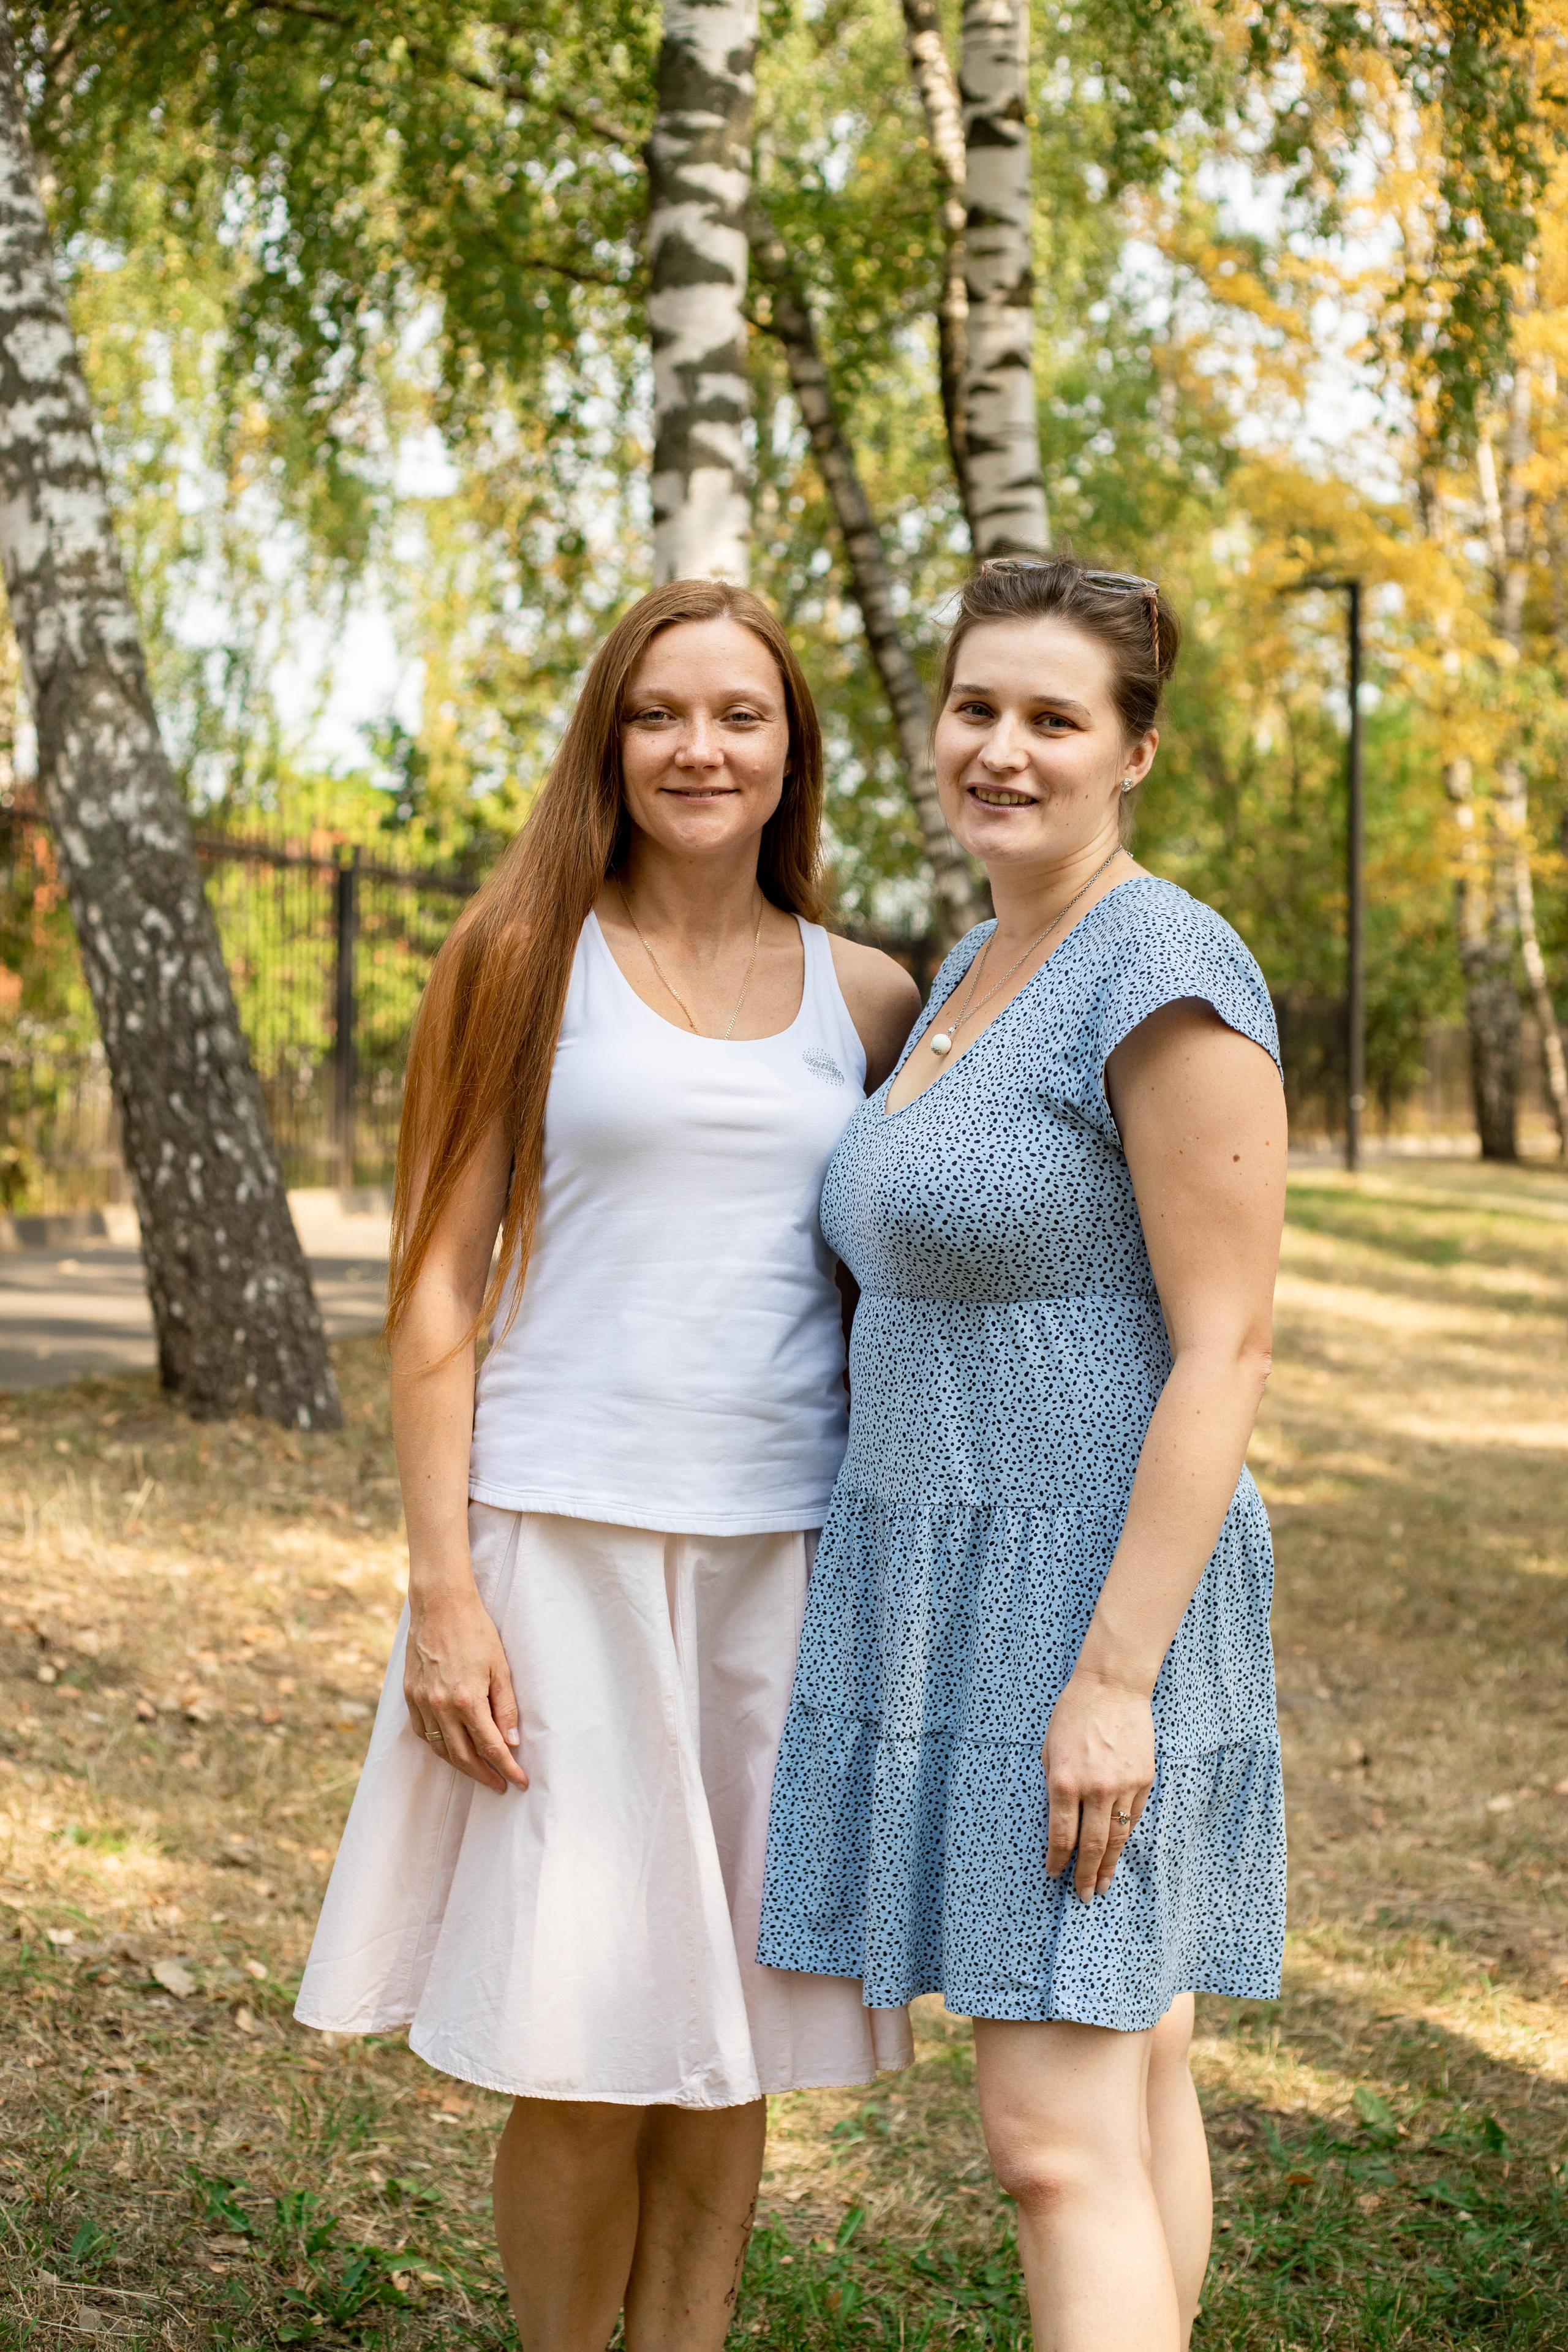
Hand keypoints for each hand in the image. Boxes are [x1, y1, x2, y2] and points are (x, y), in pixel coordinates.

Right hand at [404, 1579, 526, 1793]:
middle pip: (463, 1756)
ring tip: (479, 1772)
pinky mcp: (410, 1694)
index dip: (507, 1768)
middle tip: (500, 1785)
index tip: (520, 1782)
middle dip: (484, 1775)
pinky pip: (423, 1732)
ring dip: (460, 1766)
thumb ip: (505, 1707)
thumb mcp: (500, 1666)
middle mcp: (441, 1706)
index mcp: (467, 1699)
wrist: (440, 1604)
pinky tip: (451, 1749)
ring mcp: (421, 1701)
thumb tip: (511, 1742)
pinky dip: (438, 1746)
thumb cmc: (476, 1630)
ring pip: (440, 1749)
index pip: (491, 1747)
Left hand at [1042, 1670, 1154, 1902]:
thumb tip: (1061, 1822)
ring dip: (1108, 1865)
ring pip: (1117, 1837)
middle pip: (1091, 1846)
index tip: (1054, 1873)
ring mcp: (1123, 1786)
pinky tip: (1117, 1850)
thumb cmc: (1073, 1714)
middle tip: (1083, 1896)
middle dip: (1085, 1875)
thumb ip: (1055, 1787)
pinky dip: (1124, 1836)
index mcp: (1064, 1782)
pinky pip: (1133, 1817)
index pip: (1061, 1835)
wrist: (1112, 1687)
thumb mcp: (1049, 1750)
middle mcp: (1095, 1789)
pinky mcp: (1144, 1780)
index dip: (1058, 1860)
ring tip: (1102, 1885)